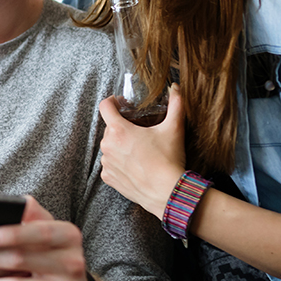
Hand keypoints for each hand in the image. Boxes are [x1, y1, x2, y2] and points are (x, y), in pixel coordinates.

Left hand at [97, 84, 186, 218]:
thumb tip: (175, 88)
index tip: (123, 103)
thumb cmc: (168, 160)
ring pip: (110, 146)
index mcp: (118, 130)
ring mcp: (106, 163)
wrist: (167, 192)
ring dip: (121, 145)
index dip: (113, 101)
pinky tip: (136, 165)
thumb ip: (176, 105)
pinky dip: (120, 162)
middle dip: (123, 126)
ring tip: (139, 150)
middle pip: (110, 127)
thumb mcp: (174, 129)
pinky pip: (111, 164)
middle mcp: (107, 146)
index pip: (105, 106)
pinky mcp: (108, 178)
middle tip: (139, 130)